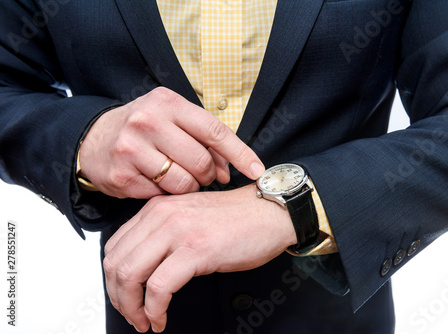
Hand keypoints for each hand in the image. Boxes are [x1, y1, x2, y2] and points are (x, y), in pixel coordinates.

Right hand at [79, 87, 264, 197]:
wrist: (93, 139)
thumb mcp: (172, 119)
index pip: (214, 130)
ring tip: (178, 177)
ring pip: (183, 183)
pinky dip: (165, 194)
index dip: (240, 153)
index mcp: (167, 102)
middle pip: (201, 161)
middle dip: (208, 174)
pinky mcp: (121, 175)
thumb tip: (229, 170)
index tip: (257, 170)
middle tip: (202, 174)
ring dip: (188, 186)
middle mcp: (148, 121)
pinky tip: (156, 181)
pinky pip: (161, 196)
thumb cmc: (143, 129)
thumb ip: (203, 139)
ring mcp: (131, 148)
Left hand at [103, 184, 296, 332]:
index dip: (112, 279)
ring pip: (130, 275)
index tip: (124, 296)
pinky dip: (154, 310)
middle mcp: (162, 216)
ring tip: (144, 321)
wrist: (270, 212)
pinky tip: (161, 319)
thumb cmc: (237, 219)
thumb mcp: (189, 218)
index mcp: (157, 209)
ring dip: (132, 307)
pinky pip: (159, 288)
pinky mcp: (196, 250)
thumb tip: (143, 267)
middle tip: (132, 314)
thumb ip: (163, 233)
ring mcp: (178, 232)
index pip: (114, 247)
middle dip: (118, 297)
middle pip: (115, 263)